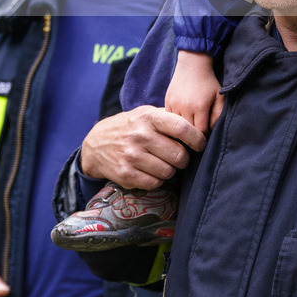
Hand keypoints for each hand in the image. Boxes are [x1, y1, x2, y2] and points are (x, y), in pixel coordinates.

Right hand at [80, 105, 206, 189]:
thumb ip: (169, 118)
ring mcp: (132, 155)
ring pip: (168, 172)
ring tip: (163, 164)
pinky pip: (154, 183)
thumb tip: (198, 127)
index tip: (200, 144)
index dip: (197, 138)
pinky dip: (157, 180)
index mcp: (149, 117)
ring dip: (170, 170)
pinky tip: (151, 172)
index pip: (182, 128)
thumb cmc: (129, 127)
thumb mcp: (146, 113)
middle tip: (179, 157)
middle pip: (178, 154)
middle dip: (183, 159)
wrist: (96, 143)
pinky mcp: (126, 174)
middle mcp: (140, 135)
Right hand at [165, 50, 224, 130]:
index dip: (204, 135)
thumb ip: (218, 115)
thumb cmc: (209, 82)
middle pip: (188, 131)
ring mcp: (174, 104)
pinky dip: (174, 121)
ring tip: (189, 124)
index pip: (200, 132)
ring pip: (176, 126)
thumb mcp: (220, 97)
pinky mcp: (167, 101)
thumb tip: (210, 130)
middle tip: (197, 131)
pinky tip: (181, 118)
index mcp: (199, 106)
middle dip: (193, 134)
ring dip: (183, 128)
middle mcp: (185, 106)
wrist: (192, 64)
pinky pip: (169, 118)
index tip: (206, 134)